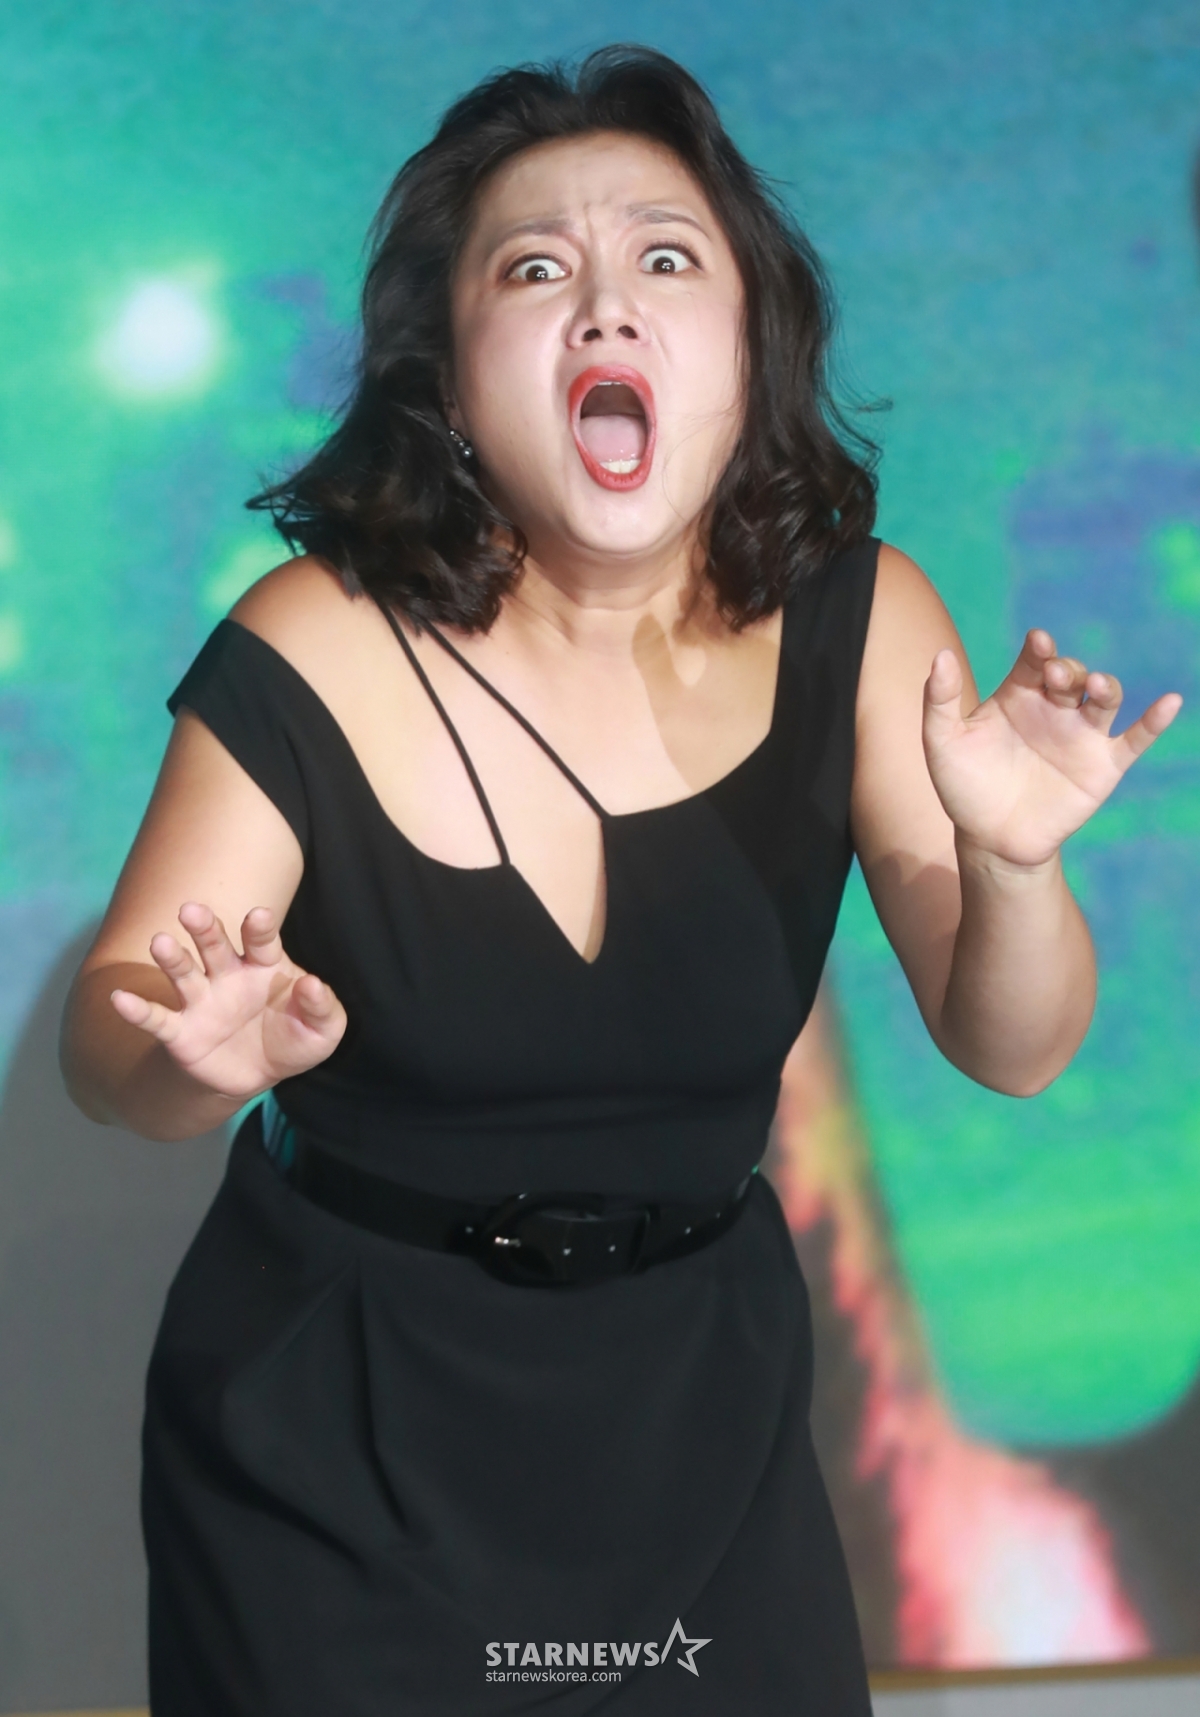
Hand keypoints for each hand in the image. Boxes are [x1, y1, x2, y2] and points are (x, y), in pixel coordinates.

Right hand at [109, 902, 346, 1098]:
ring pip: (183, 973)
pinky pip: (157, 1020)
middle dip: (204, 927)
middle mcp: (228, 975)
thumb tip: (311, 984)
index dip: (259, 928)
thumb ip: (323, 1007)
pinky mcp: (181, 1032)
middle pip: (214, 945)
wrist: (257, 1076)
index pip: (260, 940)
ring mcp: (202, 1001)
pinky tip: (119, 1000)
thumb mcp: (323, 1030)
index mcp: (264, 965)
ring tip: (159, 942)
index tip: (259, 916)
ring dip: (171, 959)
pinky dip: (138, 1010)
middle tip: (191, 910)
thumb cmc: (293, 1039)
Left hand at [923, 629, 1182, 867]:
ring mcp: (1081, 735)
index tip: (1038, 643)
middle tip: (1056, 675)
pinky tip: (1169, 702)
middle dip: (1068, 670)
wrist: (989, 839)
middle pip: (1072, 675)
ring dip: (1105, 686)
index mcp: (1019, 693)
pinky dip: (1155, 721)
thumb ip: (938, 700)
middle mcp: (1055, 707)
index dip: (1039, 649)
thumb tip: (941, 655)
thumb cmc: (964, 786)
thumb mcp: (942, 743)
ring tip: (1096, 685)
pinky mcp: (1103, 765)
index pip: (1035, 661)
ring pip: (1104, 699)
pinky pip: (1136, 739)